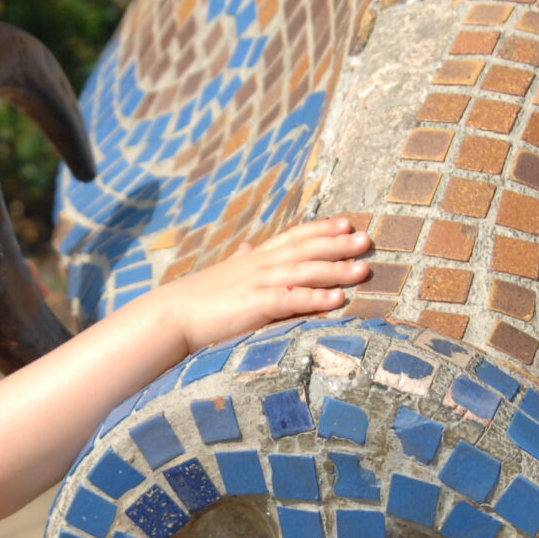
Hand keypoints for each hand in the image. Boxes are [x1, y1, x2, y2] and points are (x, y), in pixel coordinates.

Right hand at [142, 217, 373, 352]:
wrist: (171, 315)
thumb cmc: (198, 299)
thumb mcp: (224, 274)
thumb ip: (241, 260)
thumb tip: (247, 247)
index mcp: (255, 258)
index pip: (293, 236)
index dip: (321, 228)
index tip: (346, 221)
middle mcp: (261, 265)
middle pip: (306, 249)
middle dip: (338, 244)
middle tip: (367, 239)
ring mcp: (259, 284)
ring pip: (305, 272)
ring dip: (336, 269)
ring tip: (363, 268)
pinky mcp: (255, 306)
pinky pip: (292, 300)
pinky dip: (316, 298)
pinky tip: (337, 299)